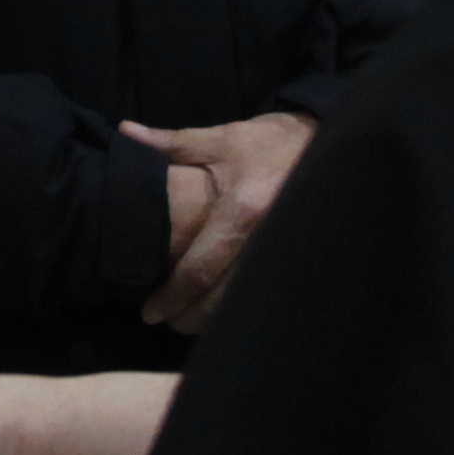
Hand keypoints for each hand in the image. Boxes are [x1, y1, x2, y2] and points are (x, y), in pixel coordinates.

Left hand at [127, 110, 312, 332]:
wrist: (328, 142)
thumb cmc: (270, 143)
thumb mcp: (222, 139)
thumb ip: (171, 143)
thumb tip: (126, 132)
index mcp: (243, 211)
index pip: (200, 268)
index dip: (172, 296)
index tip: (150, 312)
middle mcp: (266, 239)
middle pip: (222, 299)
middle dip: (190, 317)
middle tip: (166, 321)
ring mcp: (287, 253)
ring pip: (246, 303)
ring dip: (215, 320)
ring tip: (189, 322)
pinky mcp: (300, 258)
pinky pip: (268, 294)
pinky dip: (243, 307)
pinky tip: (226, 311)